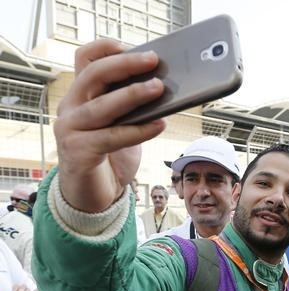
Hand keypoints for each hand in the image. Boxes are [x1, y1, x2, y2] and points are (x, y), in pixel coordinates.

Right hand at [54, 39, 165, 212]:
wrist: (93, 194)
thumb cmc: (110, 155)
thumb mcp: (122, 124)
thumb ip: (134, 106)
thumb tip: (165, 88)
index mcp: (80, 95)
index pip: (84, 59)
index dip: (105, 49)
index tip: (130, 46)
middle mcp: (70, 107)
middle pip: (93, 76)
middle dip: (125, 65)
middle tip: (154, 61)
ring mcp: (70, 129)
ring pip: (101, 106)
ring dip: (132, 95)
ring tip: (159, 88)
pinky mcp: (78, 152)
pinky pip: (112, 137)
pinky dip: (138, 130)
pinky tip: (160, 125)